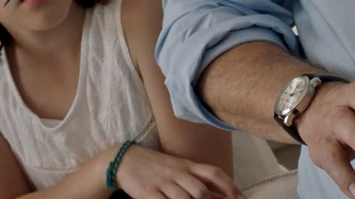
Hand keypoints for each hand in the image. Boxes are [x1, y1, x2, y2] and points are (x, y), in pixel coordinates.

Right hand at [113, 144, 242, 198]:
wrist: (126, 159)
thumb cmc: (157, 167)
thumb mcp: (179, 170)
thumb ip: (199, 182)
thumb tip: (222, 196)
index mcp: (188, 166)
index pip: (213, 173)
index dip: (229, 186)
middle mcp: (177, 173)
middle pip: (200, 191)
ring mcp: (162, 183)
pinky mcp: (147, 193)